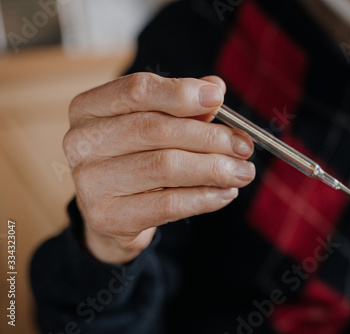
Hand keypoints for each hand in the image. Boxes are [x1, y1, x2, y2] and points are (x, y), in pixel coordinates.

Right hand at [63, 73, 254, 264]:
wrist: (114, 212)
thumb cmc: (137, 158)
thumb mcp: (156, 125)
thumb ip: (183, 104)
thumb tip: (214, 88)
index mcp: (89, 108)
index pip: (137, 90)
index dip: (182, 92)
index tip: (219, 99)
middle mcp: (81, 142)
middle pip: (156, 129)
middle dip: (209, 137)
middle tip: (244, 146)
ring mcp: (90, 182)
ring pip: (166, 166)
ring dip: (214, 169)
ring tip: (243, 172)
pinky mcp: (108, 216)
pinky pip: (168, 203)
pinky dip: (205, 197)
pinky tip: (225, 193)